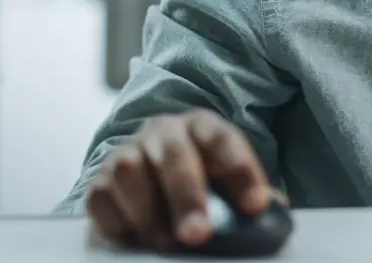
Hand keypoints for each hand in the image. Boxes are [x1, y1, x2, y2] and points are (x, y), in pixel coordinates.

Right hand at [85, 109, 276, 250]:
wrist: (153, 179)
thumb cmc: (205, 184)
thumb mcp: (231, 184)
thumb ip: (251, 198)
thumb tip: (272, 213)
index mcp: (203, 127)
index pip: (224, 140)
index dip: (241, 171)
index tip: (255, 205)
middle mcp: (163, 132)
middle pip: (173, 154)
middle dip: (186, 196)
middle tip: (198, 234)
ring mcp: (127, 152)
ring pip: (129, 170)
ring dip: (149, 212)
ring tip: (166, 243)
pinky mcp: (99, 181)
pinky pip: (100, 198)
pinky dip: (118, 222)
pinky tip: (137, 238)